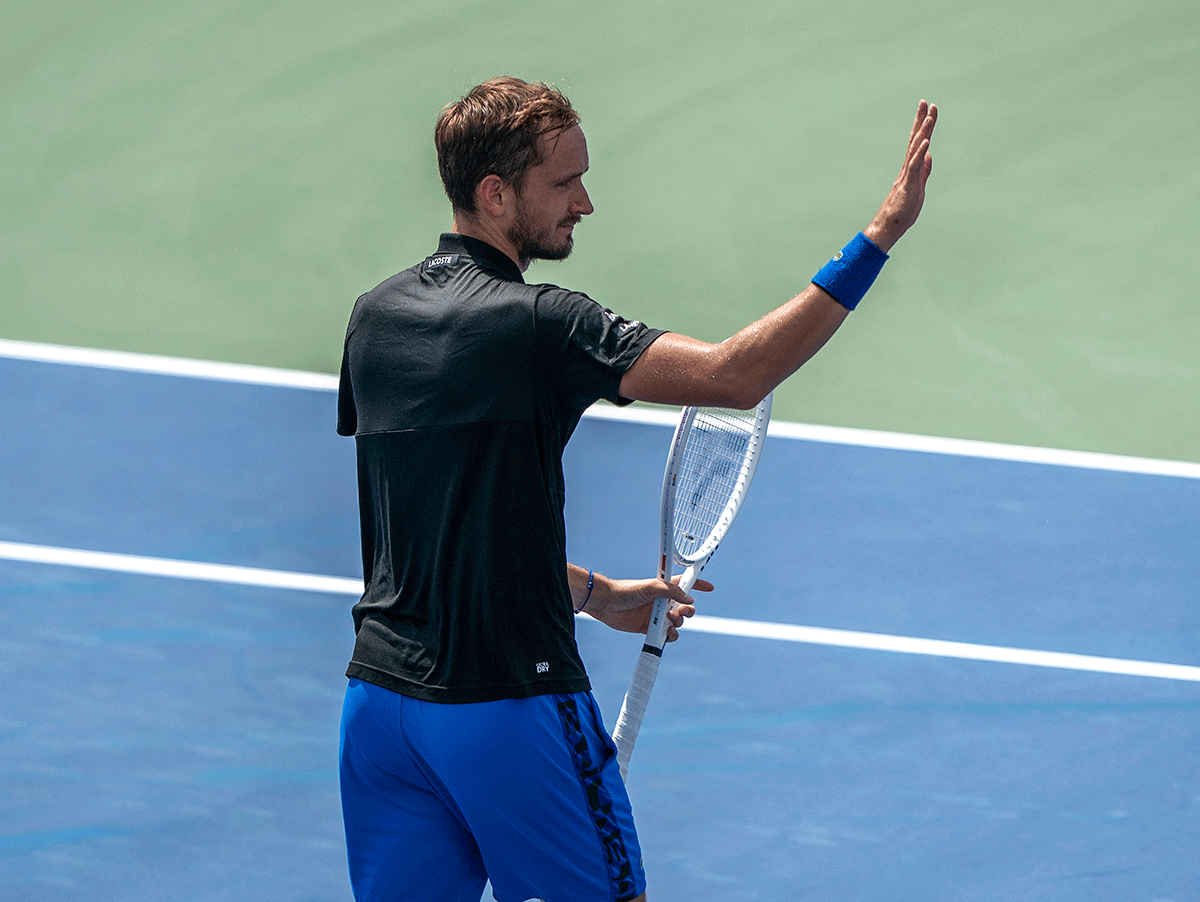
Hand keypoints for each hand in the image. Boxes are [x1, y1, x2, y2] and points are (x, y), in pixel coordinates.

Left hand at [584, 573, 711, 640]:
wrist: (606, 604)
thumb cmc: (625, 590)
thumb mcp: (651, 586)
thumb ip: (670, 591)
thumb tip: (688, 599)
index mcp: (663, 587)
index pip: (684, 583)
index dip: (697, 584)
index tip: (710, 587)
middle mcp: (662, 601)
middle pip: (684, 606)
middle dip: (688, 610)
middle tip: (682, 611)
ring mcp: (656, 615)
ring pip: (677, 622)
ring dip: (678, 623)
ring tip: (669, 620)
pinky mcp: (649, 628)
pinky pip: (666, 634)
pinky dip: (671, 636)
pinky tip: (668, 634)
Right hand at [864, 100, 936, 252]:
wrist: (890, 227)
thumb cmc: (903, 211)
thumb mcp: (919, 187)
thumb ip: (924, 171)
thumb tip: (929, 155)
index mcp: (911, 168)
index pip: (918, 142)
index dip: (924, 126)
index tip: (929, 109)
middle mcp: (907, 168)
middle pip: (915, 140)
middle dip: (921, 120)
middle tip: (926, 102)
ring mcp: (906, 175)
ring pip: (915, 150)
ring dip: (923, 132)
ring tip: (929, 116)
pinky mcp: (907, 185)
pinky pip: (914, 167)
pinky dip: (920, 153)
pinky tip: (926, 142)